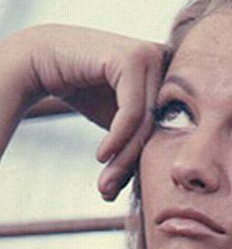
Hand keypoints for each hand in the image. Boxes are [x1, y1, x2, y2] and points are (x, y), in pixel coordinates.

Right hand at [22, 24, 164, 200]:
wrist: (41, 59)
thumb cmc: (86, 91)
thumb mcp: (119, 121)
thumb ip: (141, 142)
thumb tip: (157, 183)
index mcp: (173, 76)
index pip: (166, 128)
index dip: (142, 161)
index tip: (116, 187)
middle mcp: (167, 62)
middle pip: (157, 126)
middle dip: (132, 164)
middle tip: (108, 191)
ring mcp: (151, 56)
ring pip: (145, 122)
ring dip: (124, 157)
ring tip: (104, 183)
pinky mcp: (132, 58)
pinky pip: (131, 111)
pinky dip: (118, 137)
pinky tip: (101, 155)